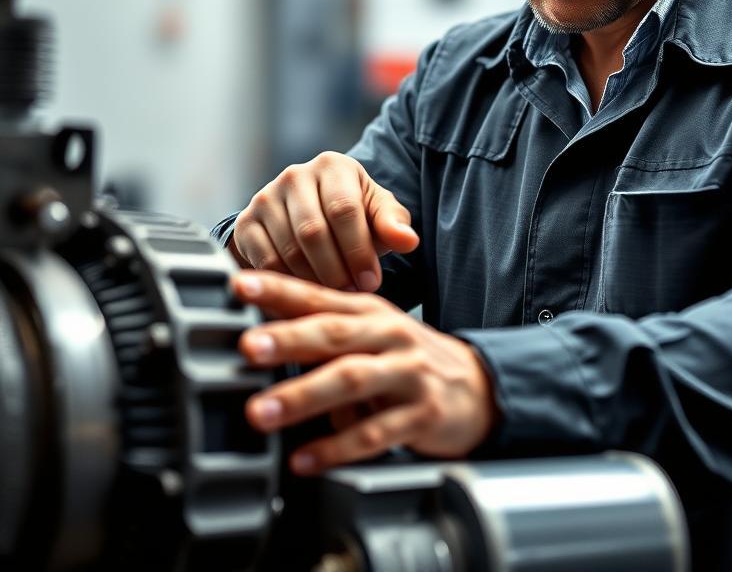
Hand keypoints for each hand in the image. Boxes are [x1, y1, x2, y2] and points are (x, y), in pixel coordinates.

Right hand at [230, 152, 418, 291]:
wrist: (310, 218)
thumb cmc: (354, 216)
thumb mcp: (377, 214)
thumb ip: (394, 225)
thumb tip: (408, 241)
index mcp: (333, 166)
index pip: (344, 210)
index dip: (359, 251)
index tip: (372, 281)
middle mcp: (295, 175)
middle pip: (313, 231)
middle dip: (337, 270)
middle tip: (352, 293)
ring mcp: (266, 197)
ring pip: (289, 250)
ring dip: (314, 280)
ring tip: (334, 295)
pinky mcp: (246, 223)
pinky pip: (265, 262)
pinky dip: (288, 283)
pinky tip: (307, 292)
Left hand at [233, 271, 498, 473]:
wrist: (478, 385)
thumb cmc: (409, 358)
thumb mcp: (371, 332)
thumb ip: (322, 329)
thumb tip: (253, 332)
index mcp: (369, 312)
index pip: (318, 296)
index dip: (279, 289)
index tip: (239, 286)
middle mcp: (388, 335)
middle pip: (335, 333)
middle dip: (289, 339)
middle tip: (247, 346)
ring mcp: (407, 372)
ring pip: (352, 380)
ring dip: (304, 396)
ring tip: (262, 412)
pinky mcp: (422, 414)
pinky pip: (375, 432)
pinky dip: (337, 447)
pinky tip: (305, 459)